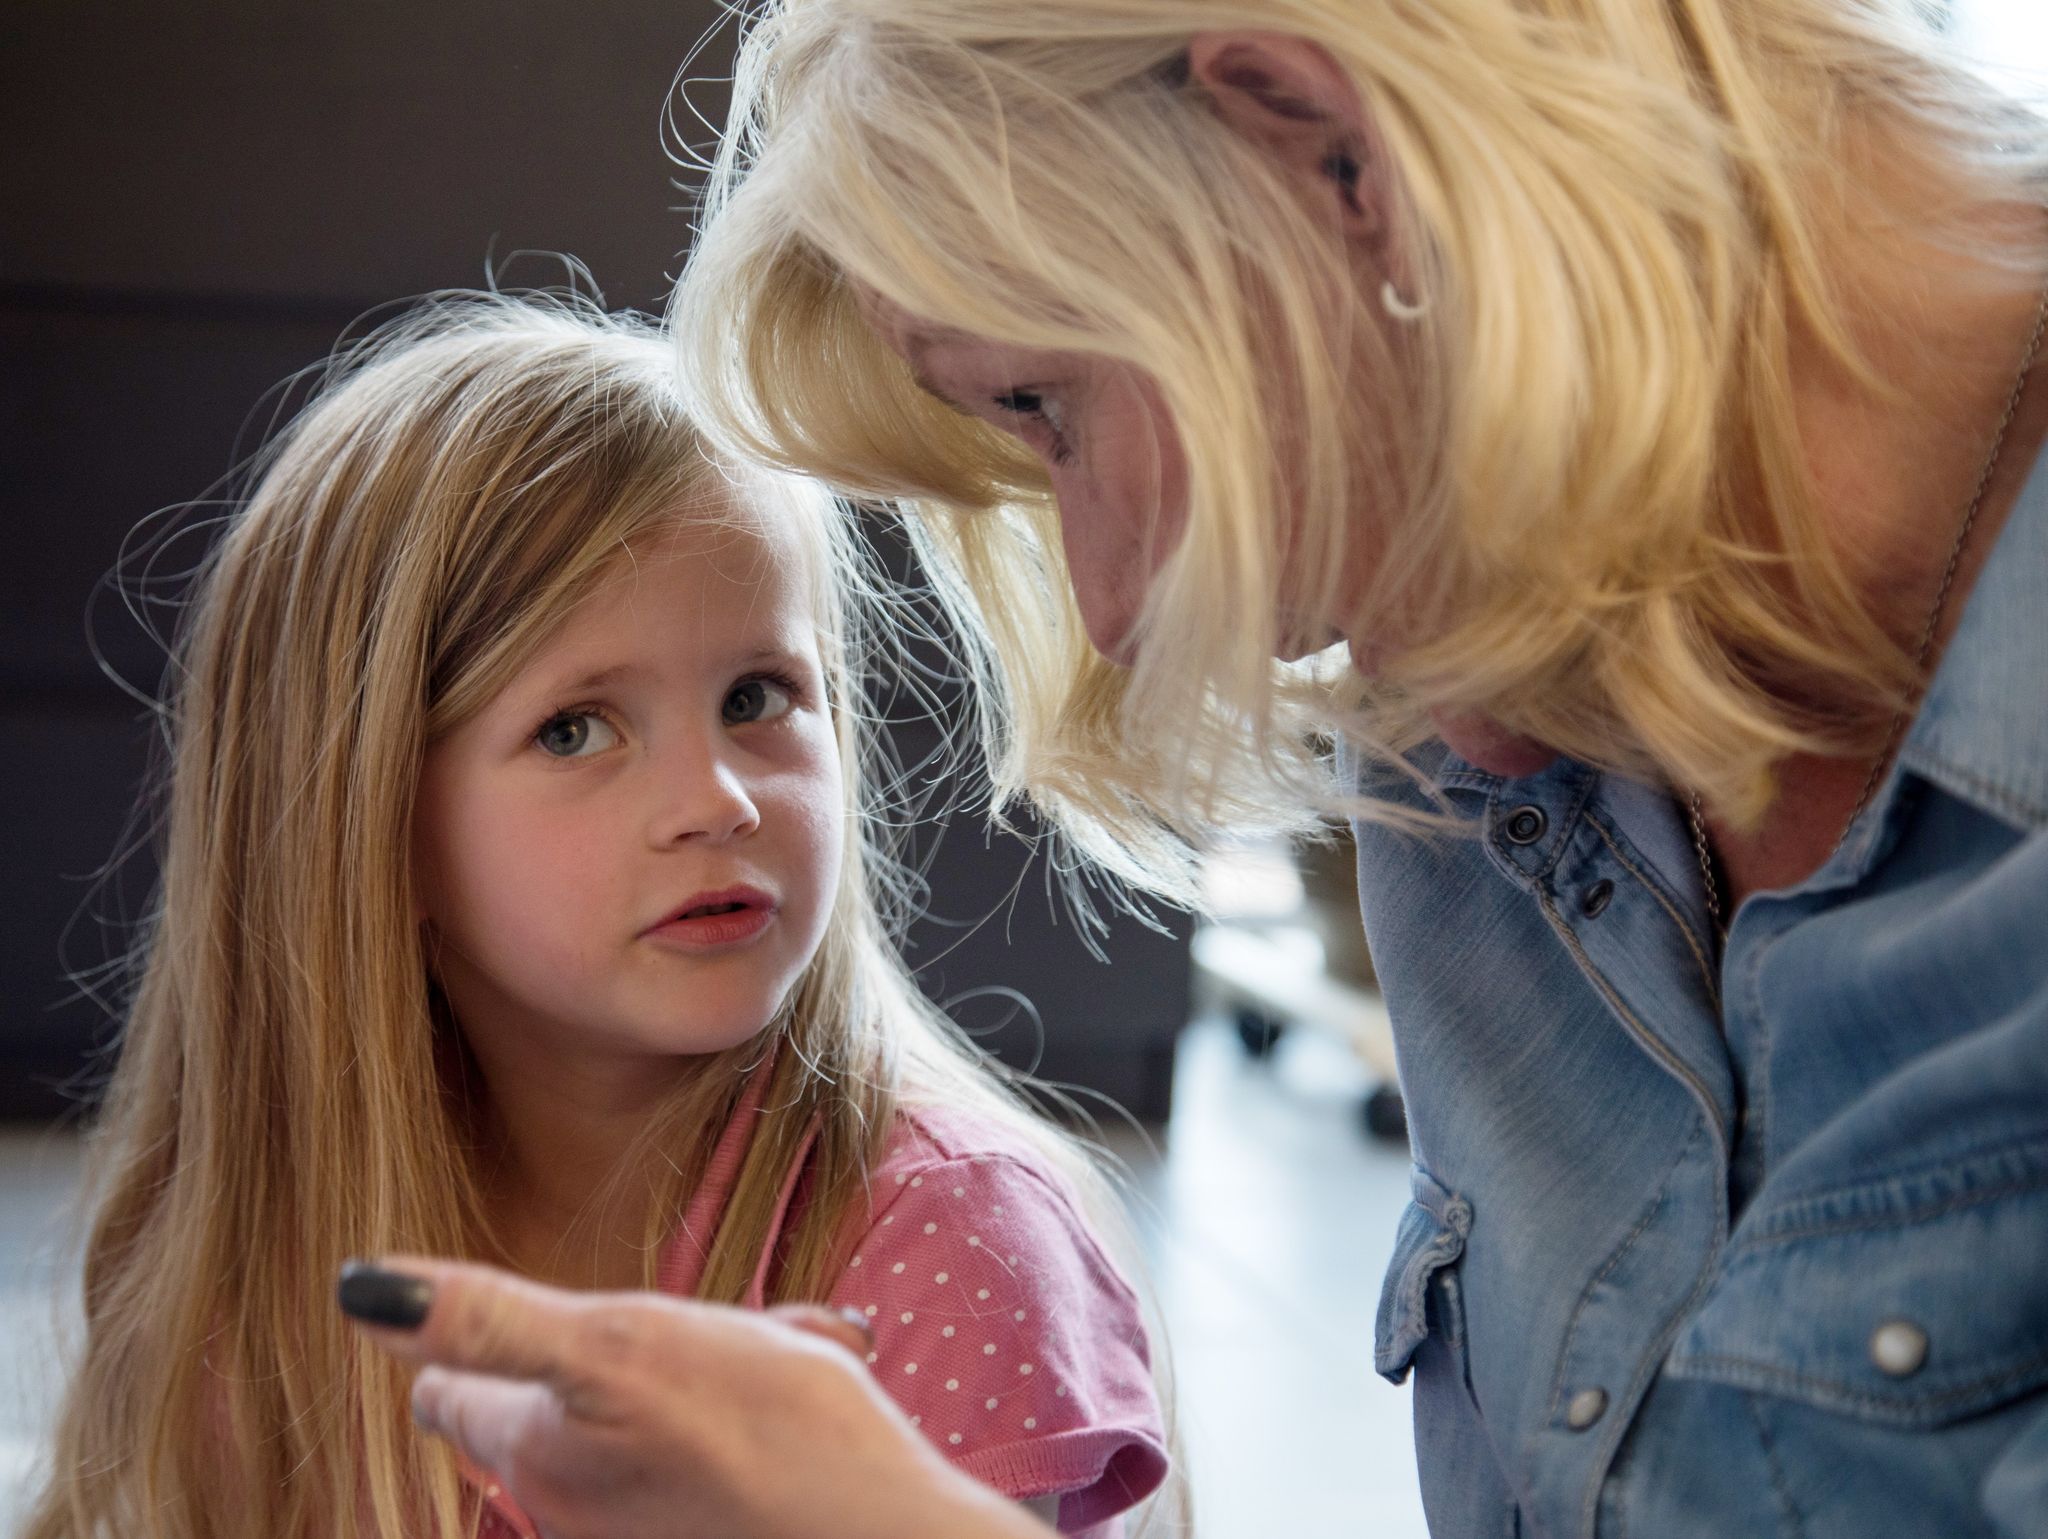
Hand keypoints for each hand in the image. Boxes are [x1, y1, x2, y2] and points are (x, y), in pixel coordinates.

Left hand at [338, 1258, 1055, 1538]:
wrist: (883, 1538)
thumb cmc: (766, 1438)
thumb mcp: (620, 1346)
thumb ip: (490, 1321)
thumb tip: (358, 1289)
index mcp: (537, 1450)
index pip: (449, 1394)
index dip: (475, 1345)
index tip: (531, 1322)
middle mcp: (570, 1511)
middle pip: (555, 1408)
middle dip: (622, 1355)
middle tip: (697, 1335)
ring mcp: (639, 1529)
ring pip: (646, 1426)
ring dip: (705, 1374)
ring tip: (779, 1352)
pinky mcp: (701, 1528)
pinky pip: (709, 1457)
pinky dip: (755, 1411)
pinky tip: (812, 1382)